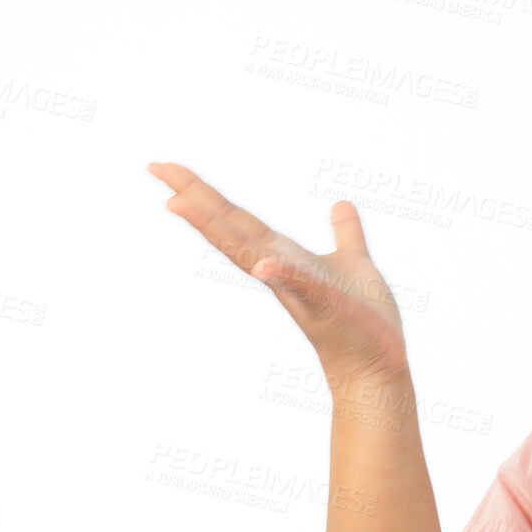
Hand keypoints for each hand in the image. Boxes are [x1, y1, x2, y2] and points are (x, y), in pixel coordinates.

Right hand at [149, 161, 409, 384]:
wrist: (375, 365)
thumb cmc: (361, 319)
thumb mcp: (354, 262)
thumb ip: (346, 233)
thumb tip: (342, 204)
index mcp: (285, 256)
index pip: (237, 219)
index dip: (205, 193)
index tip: (169, 168)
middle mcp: (280, 270)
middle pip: (230, 228)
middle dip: (194, 198)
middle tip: (156, 167)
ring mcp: (298, 288)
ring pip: (249, 253)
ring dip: (215, 229)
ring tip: (178, 203)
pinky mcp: (325, 305)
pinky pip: (302, 285)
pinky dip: (282, 273)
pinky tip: (264, 263)